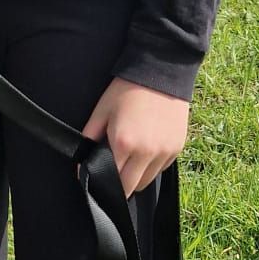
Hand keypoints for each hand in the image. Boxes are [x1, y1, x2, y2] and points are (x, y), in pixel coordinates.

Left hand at [81, 78, 190, 198]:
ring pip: (147, 180)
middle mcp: (147, 152)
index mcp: (124, 144)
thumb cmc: (126, 90)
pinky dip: (151, 166)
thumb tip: (81, 166)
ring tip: (130, 158)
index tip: (100, 179)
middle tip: (113, 172)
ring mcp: (164, 151)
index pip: (113, 182)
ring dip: (136, 176)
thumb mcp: (101, 112)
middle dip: (120, 185)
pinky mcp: (177, 148)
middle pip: (131, 188)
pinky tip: (145, 149)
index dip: (104, 183)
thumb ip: (89, 141)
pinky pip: (161, 168)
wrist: (160, 71)